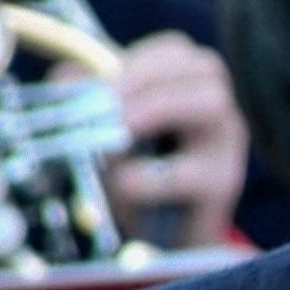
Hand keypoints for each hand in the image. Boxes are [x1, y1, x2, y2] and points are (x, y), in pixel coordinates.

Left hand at [103, 31, 250, 249]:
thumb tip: (63, 80)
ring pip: (212, 102)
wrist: (165, 240)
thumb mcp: (109, 132)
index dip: (135, 60)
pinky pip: (195, 172)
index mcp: (191, 86)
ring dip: (158, 109)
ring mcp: (227, 145)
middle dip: (147, 79)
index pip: (174, 49)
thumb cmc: (137, 175)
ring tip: (119, 132)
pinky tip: (123, 184)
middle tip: (106, 105)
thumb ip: (88, 100)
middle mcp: (217, 108)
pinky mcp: (223, 185)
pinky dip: (151, 175)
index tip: (98, 84)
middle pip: (202, 66)